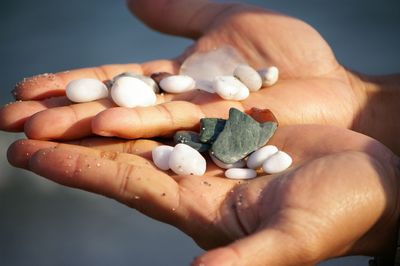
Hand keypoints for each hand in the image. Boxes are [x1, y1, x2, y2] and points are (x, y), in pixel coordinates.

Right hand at [0, 0, 364, 140]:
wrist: (335, 92)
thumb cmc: (292, 58)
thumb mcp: (228, 20)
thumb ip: (180, 11)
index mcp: (177, 86)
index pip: (113, 88)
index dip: (70, 89)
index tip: (26, 92)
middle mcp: (178, 115)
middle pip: (110, 116)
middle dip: (59, 119)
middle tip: (7, 122)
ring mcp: (195, 134)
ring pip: (127, 134)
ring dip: (77, 137)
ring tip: (28, 141)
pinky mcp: (217, 148)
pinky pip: (167, 141)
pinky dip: (129, 137)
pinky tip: (92, 136)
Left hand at [7, 125, 399, 264]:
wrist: (374, 181)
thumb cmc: (344, 214)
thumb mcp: (295, 241)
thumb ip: (247, 260)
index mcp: (201, 207)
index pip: (122, 184)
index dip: (74, 169)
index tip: (27, 151)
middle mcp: (198, 177)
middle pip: (118, 152)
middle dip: (68, 135)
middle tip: (15, 116)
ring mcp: (212, 147)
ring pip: (142, 124)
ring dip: (99, 108)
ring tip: (53, 93)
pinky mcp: (231, 124)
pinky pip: (177, 103)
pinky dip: (146, 92)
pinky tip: (121, 80)